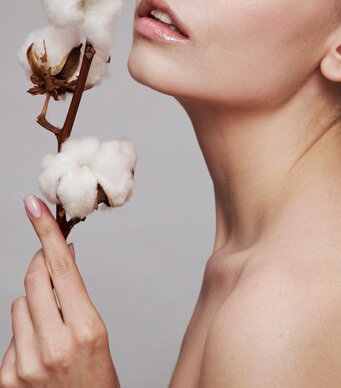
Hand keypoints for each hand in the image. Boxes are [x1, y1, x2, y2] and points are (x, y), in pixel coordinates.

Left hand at [0, 195, 119, 387]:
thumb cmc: (96, 379)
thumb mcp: (97, 334)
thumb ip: (75, 296)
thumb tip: (62, 256)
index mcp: (85, 330)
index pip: (61, 268)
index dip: (46, 232)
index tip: (33, 206)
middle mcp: (54, 346)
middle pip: (34, 279)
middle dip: (40, 265)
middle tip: (49, 262)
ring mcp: (26, 365)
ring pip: (19, 304)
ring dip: (32, 306)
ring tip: (50, 331)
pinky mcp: (8, 378)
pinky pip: (10, 334)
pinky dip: (22, 334)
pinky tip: (37, 353)